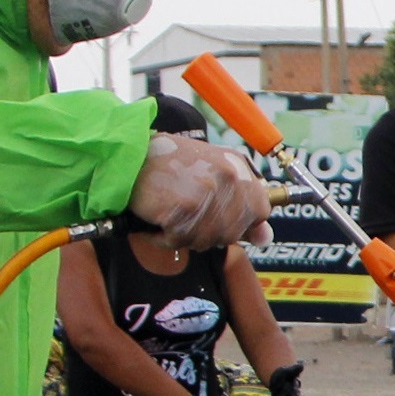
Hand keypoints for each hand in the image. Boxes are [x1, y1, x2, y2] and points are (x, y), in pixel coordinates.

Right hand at [130, 133, 272, 251]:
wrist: (129, 154)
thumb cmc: (168, 164)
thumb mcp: (213, 173)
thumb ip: (244, 202)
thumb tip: (265, 237)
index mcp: (238, 165)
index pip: (260, 210)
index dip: (241, 221)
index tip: (220, 216)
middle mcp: (228, 176)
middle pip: (233, 232)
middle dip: (210, 231)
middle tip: (187, 213)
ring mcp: (207, 192)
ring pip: (208, 240)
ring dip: (186, 235)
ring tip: (171, 213)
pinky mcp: (184, 208)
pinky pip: (181, 240)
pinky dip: (166, 237)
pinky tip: (159, 219)